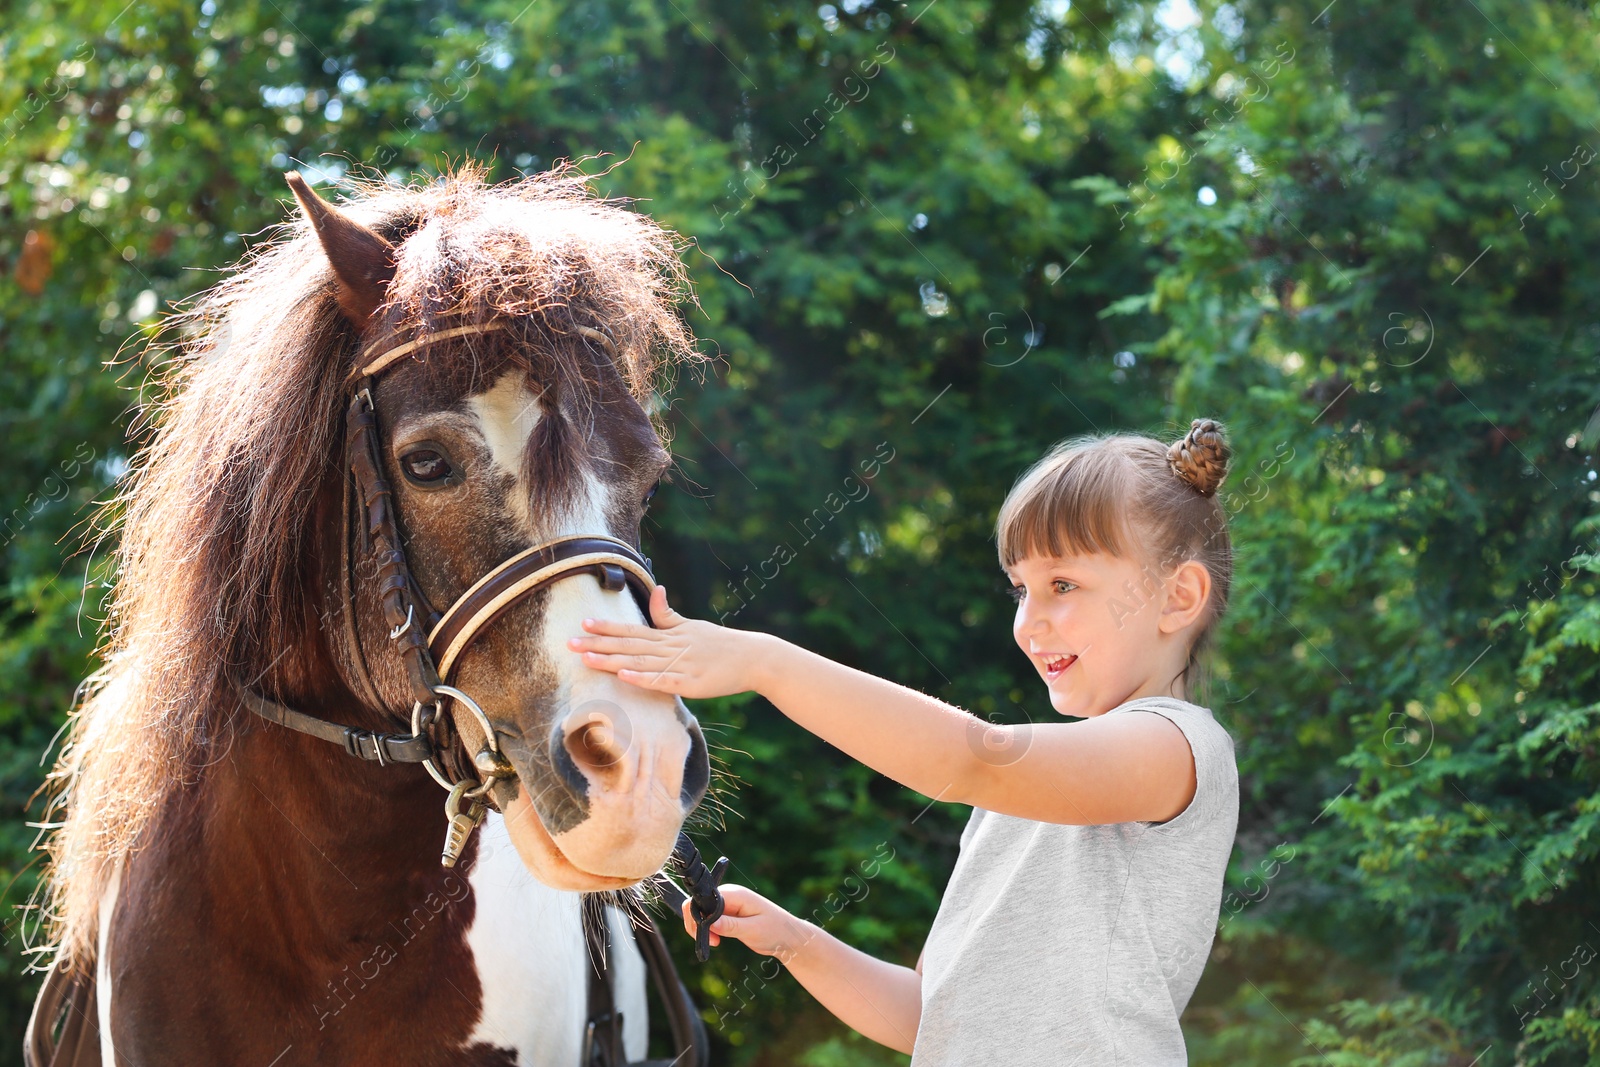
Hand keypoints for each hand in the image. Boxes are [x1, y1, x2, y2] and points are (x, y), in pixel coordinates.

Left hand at [568, 585, 765, 698]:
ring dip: (612, 661)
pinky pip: (663, 681)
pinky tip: (625, 678)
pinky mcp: (691, 683)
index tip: (582, 623)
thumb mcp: (692, 625)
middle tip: (568, 644)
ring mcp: (680, 665)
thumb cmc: (721, 644)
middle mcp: (670, 647)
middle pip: (628, 645)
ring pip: (640, 662)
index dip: (606, 627)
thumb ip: (668, 614)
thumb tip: (656, 590)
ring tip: (586, 660)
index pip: (632, 629)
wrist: (753, 657)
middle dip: (598, 645)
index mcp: (669, 635)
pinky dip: (644, 679)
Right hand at [681, 884, 815, 963]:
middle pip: (700, 905)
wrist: (788, 938)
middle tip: (712, 942)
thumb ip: (731, 926)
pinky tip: (717, 941)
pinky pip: (711, 920)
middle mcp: (730, 896)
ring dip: (703, 929)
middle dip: (698, 923)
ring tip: (715, 943)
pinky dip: (709, 931)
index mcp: (736, 894)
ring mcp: (729, 905)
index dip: (699, 915)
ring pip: (703, 913)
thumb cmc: (775, 931)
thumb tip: (709, 922)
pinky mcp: (729, 915)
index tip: (706, 934)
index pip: (704, 898)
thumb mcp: (753, 930)